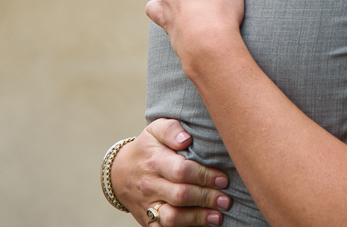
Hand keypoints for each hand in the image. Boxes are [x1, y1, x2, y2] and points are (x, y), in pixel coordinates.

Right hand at [110, 118, 232, 225]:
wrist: (119, 173)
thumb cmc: (147, 149)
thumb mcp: (155, 130)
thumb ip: (171, 129)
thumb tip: (186, 139)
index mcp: (155, 161)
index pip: (182, 171)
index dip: (204, 176)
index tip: (223, 179)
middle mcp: (150, 185)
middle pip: (180, 195)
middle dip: (206, 198)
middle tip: (226, 200)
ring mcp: (147, 205)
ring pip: (172, 217)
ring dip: (197, 218)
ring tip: (217, 217)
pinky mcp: (147, 221)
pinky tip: (200, 225)